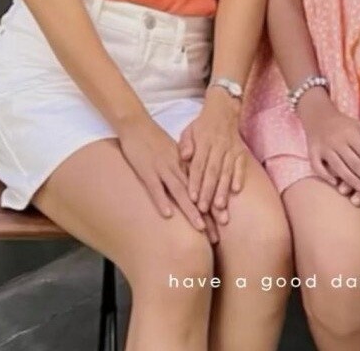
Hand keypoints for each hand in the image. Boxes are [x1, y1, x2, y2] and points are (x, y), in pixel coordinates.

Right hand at [117, 116, 206, 234]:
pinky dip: (161, 200)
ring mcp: (162, 169)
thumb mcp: (173, 153)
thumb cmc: (154, 140)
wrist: (137, 124)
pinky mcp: (147, 170)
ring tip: (201, 229)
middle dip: (207, 215)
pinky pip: (155, 188)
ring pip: (180, 192)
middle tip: (217, 235)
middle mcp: (177, 168)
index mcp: (184, 165)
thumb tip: (193, 184)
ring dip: (191, 210)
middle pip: (195, 194)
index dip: (212, 206)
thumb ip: (183, 167)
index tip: (222, 224)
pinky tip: (168, 215)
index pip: (202, 188)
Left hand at [178, 87, 245, 221]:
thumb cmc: (202, 126)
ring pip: (227, 172)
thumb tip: (184, 156)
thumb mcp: (189, 130)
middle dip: (208, 191)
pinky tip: (236, 190)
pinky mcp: (242, 152)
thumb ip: (185, 144)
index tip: (192, 198)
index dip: (195, 181)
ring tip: (220, 207)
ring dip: (223, 190)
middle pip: (213, 171)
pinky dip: (240, 177)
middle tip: (204, 209)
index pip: (198, 164)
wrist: (224, 110)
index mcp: (204, 141)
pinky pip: (242, 166)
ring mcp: (232, 149)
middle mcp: (219, 146)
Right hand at [297, 93, 359, 192]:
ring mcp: (324, 147)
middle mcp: (338, 141)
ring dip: (351, 179)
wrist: (317, 114)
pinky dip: (326, 176)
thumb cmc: (344, 124)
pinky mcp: (312, 152)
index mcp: (352, 134)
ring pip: (338, 167)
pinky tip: (335, 184)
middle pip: (356, 163)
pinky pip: (318, 167)